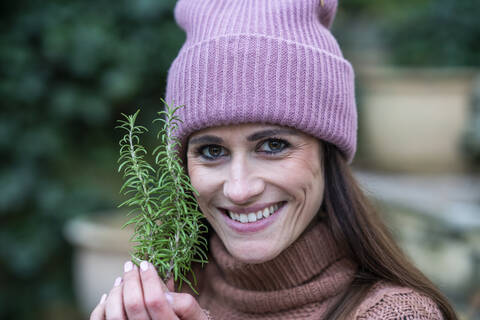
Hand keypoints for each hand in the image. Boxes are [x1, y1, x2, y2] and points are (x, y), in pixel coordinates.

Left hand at [90, 260, 208, 319]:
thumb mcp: (197, 316)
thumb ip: (184, 303)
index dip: (149, 279)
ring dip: (116, 291)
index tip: (146, 264)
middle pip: (134, 305)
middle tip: (131, 266)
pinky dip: (102, 307)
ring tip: (121, 279)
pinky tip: (109, 295)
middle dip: (131, 280)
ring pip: (115, 315)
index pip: (156, 301)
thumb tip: (163, 285)